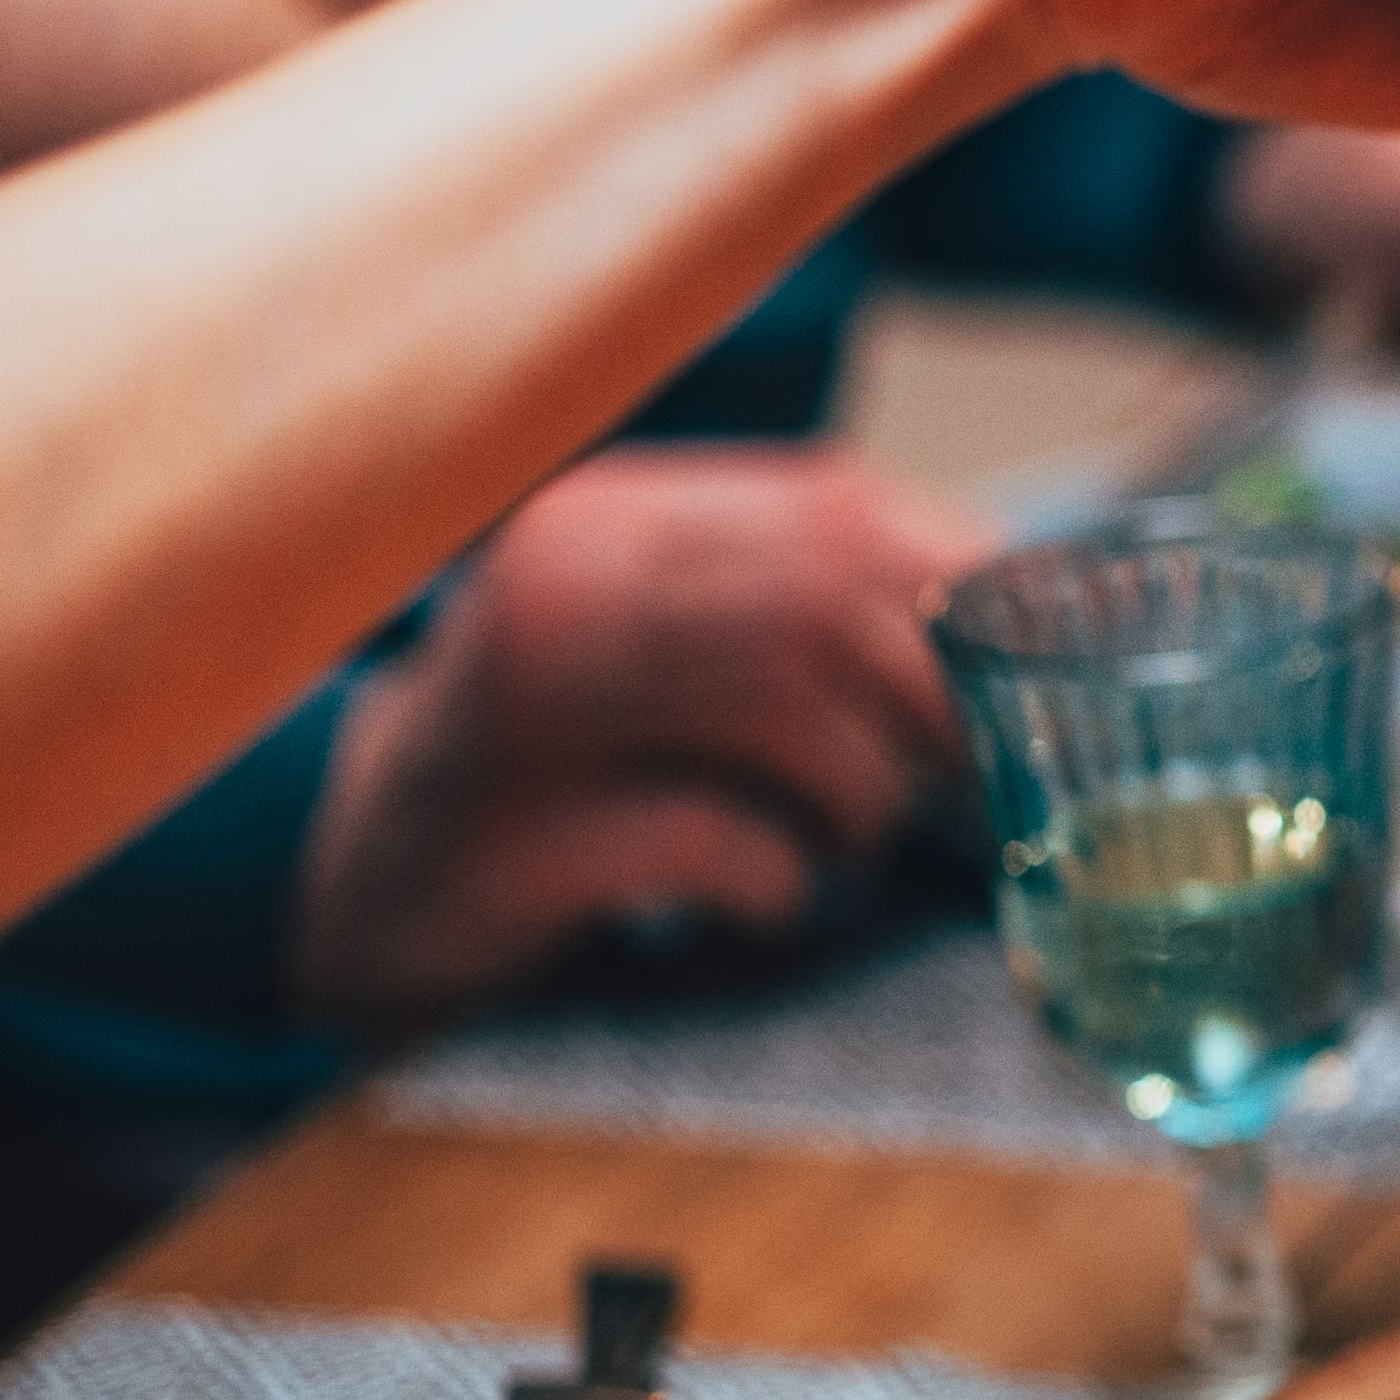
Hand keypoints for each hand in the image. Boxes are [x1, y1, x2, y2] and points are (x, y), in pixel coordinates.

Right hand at [289, 449, 985, 1026]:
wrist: (375, 880)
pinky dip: (781, 880)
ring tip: (859, 838)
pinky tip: (770, 895)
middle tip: (974, 778)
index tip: (1024, 665)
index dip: (957, 583)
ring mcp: (521, 708)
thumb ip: (807, 604)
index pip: (834, 504)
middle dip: (933, 704)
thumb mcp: (677, 648)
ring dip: (865, 796)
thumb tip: (1009, 604)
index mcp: (615, 517)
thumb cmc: (572, 759)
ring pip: (781, 710)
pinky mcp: (512, 839)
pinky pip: (716, 841)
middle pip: (820, 606)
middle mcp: (558, 584)